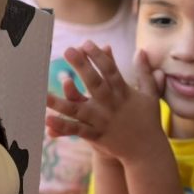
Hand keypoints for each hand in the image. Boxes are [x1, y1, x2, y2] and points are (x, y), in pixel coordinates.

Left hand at [45, 41, 162, 163]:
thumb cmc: (148, 120)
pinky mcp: (96, 135)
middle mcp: (111, 105)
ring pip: (78, 109)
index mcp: (123, 93)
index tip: (86, 43)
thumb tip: (141, 50)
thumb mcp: (150, 94)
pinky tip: (48, 121)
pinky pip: (77, 130)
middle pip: (95, 83)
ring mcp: (102, 121)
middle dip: (82, 66)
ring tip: (42, 93)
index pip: (110, 70)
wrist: (147, 151)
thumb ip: (144, 72)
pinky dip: (63, 127)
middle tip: (68, 50)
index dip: (98, 56)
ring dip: (60, 101)